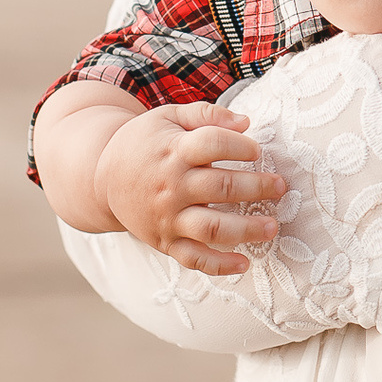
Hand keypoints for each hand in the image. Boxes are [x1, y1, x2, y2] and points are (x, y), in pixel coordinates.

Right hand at [97, 103, 284, 275]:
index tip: (257, 150)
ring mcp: (167, 217)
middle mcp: (171, 186)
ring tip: (272, 226)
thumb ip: (207, 115)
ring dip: (246, 229)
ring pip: (211, 228)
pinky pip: (193, 259)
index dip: (240, 145)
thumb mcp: (169, 117)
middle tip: (281, 187)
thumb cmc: (145, 143)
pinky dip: (219, 266)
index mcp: (174, 150)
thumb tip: (246, 122)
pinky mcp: (165, 242)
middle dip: (257, 187)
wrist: (100, 178)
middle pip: (220, 187)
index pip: (213, 144)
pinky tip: (245, 263)